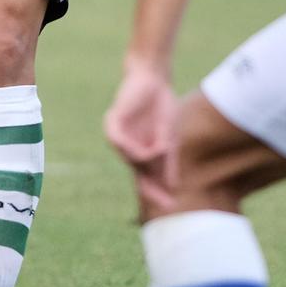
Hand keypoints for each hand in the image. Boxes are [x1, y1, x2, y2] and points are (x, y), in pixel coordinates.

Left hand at [104, 61, 176, 208]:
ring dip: (152, 160)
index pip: (147, 179)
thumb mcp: (169, 137)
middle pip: (139, 176)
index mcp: (141, 153)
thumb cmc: (161, 107)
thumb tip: (172, 185)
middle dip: (152, 190)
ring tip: (166, 148)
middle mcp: (128, 150)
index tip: (172, 206)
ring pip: (133, 161)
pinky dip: (138, 150)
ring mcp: (120, 139)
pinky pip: (121, 145)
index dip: (158, 193)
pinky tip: (154, 149)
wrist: (154, 80)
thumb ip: (168, 160)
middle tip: (167, 203)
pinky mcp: (112, 125)